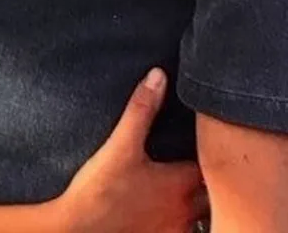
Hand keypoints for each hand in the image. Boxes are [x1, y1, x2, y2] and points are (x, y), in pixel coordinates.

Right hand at [55, 69, 207, 232]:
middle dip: (216, 178)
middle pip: (214, 194)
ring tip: (200, 186)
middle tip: (213, 159)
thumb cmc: (100, 190)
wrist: (76, 231)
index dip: (216, 150)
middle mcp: (184, 211)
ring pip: (204, 217)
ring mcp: (173, 231)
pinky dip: (187, 221)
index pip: (213, 164)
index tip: (215, 137)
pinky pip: (185, 231)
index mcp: (179, 184)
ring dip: (204, 202)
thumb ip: (141, 109)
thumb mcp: (120, 144)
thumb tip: (159, 76)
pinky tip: (175, 212)